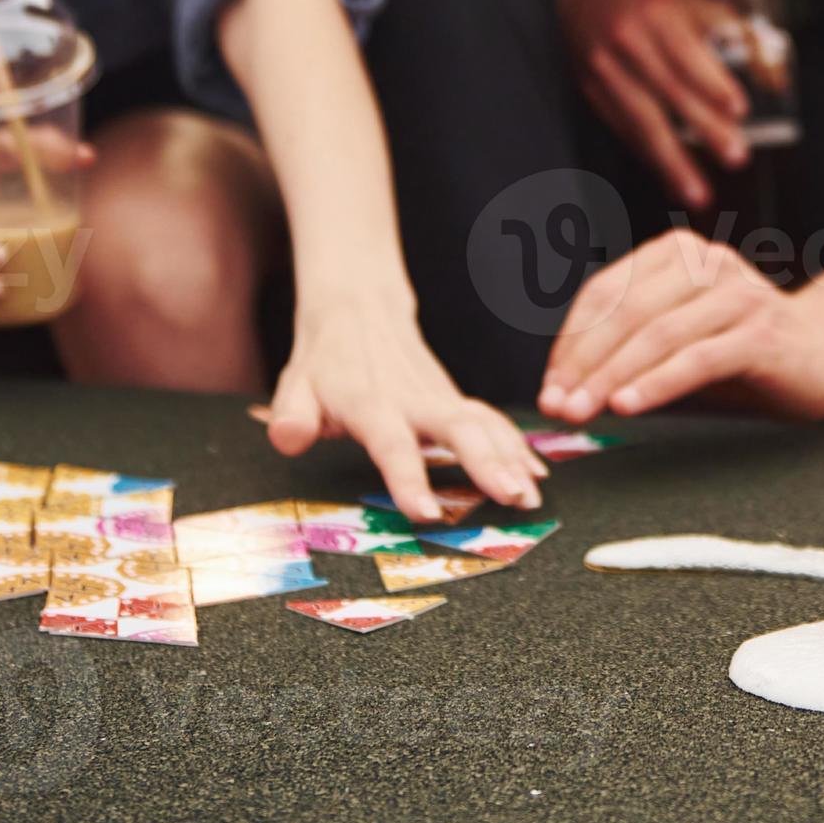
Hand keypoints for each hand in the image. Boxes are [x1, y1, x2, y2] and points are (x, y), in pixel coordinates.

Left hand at [264, 292, 545, 518]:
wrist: (358, 309)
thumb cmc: (324, 361)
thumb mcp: (295, 386)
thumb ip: (292, 415)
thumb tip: (288, 438)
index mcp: (371, 404)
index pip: (393, 444)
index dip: (409, 478)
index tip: (428, 513)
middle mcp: (414, 400)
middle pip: (458, 428)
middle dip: (488, 463)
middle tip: (514, 498)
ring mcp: (440, 397)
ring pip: (483, 423)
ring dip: (511, 458)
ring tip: (531, 496)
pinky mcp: (454, 399)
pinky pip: (491, 421)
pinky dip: (516, 445)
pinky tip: (535, 472)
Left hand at [538, 228, 823, 424]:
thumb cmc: (741, 351)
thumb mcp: (680, 338)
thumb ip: (633, 346)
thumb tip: (566, 387)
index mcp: (678, 254)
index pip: (606, 293)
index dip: (571, 341)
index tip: (550, 385)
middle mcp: (707, 264)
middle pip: (626, 313)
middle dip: (584, 363)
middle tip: (557, 405)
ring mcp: (737, 294)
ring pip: (657, 335)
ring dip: (611, 376)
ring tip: (582, 411)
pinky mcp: (760, 332)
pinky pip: (697, 359)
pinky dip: (656, 383)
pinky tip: (628, 406)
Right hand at [555, 0, 750, 210]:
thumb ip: (719, 22)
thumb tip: (761, 57)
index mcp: (658, 12)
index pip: (688, 53)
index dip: (713, 84)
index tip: (738, 110)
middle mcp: (630, 40)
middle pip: (670, 90)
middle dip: (705, 127)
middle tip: (735, 155)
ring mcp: (606, 67)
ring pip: (643, 120)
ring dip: (672, 160)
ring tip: (698, 192)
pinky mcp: (591, 89)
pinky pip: (623, 128)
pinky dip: (648, 154)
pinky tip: (669, 175)